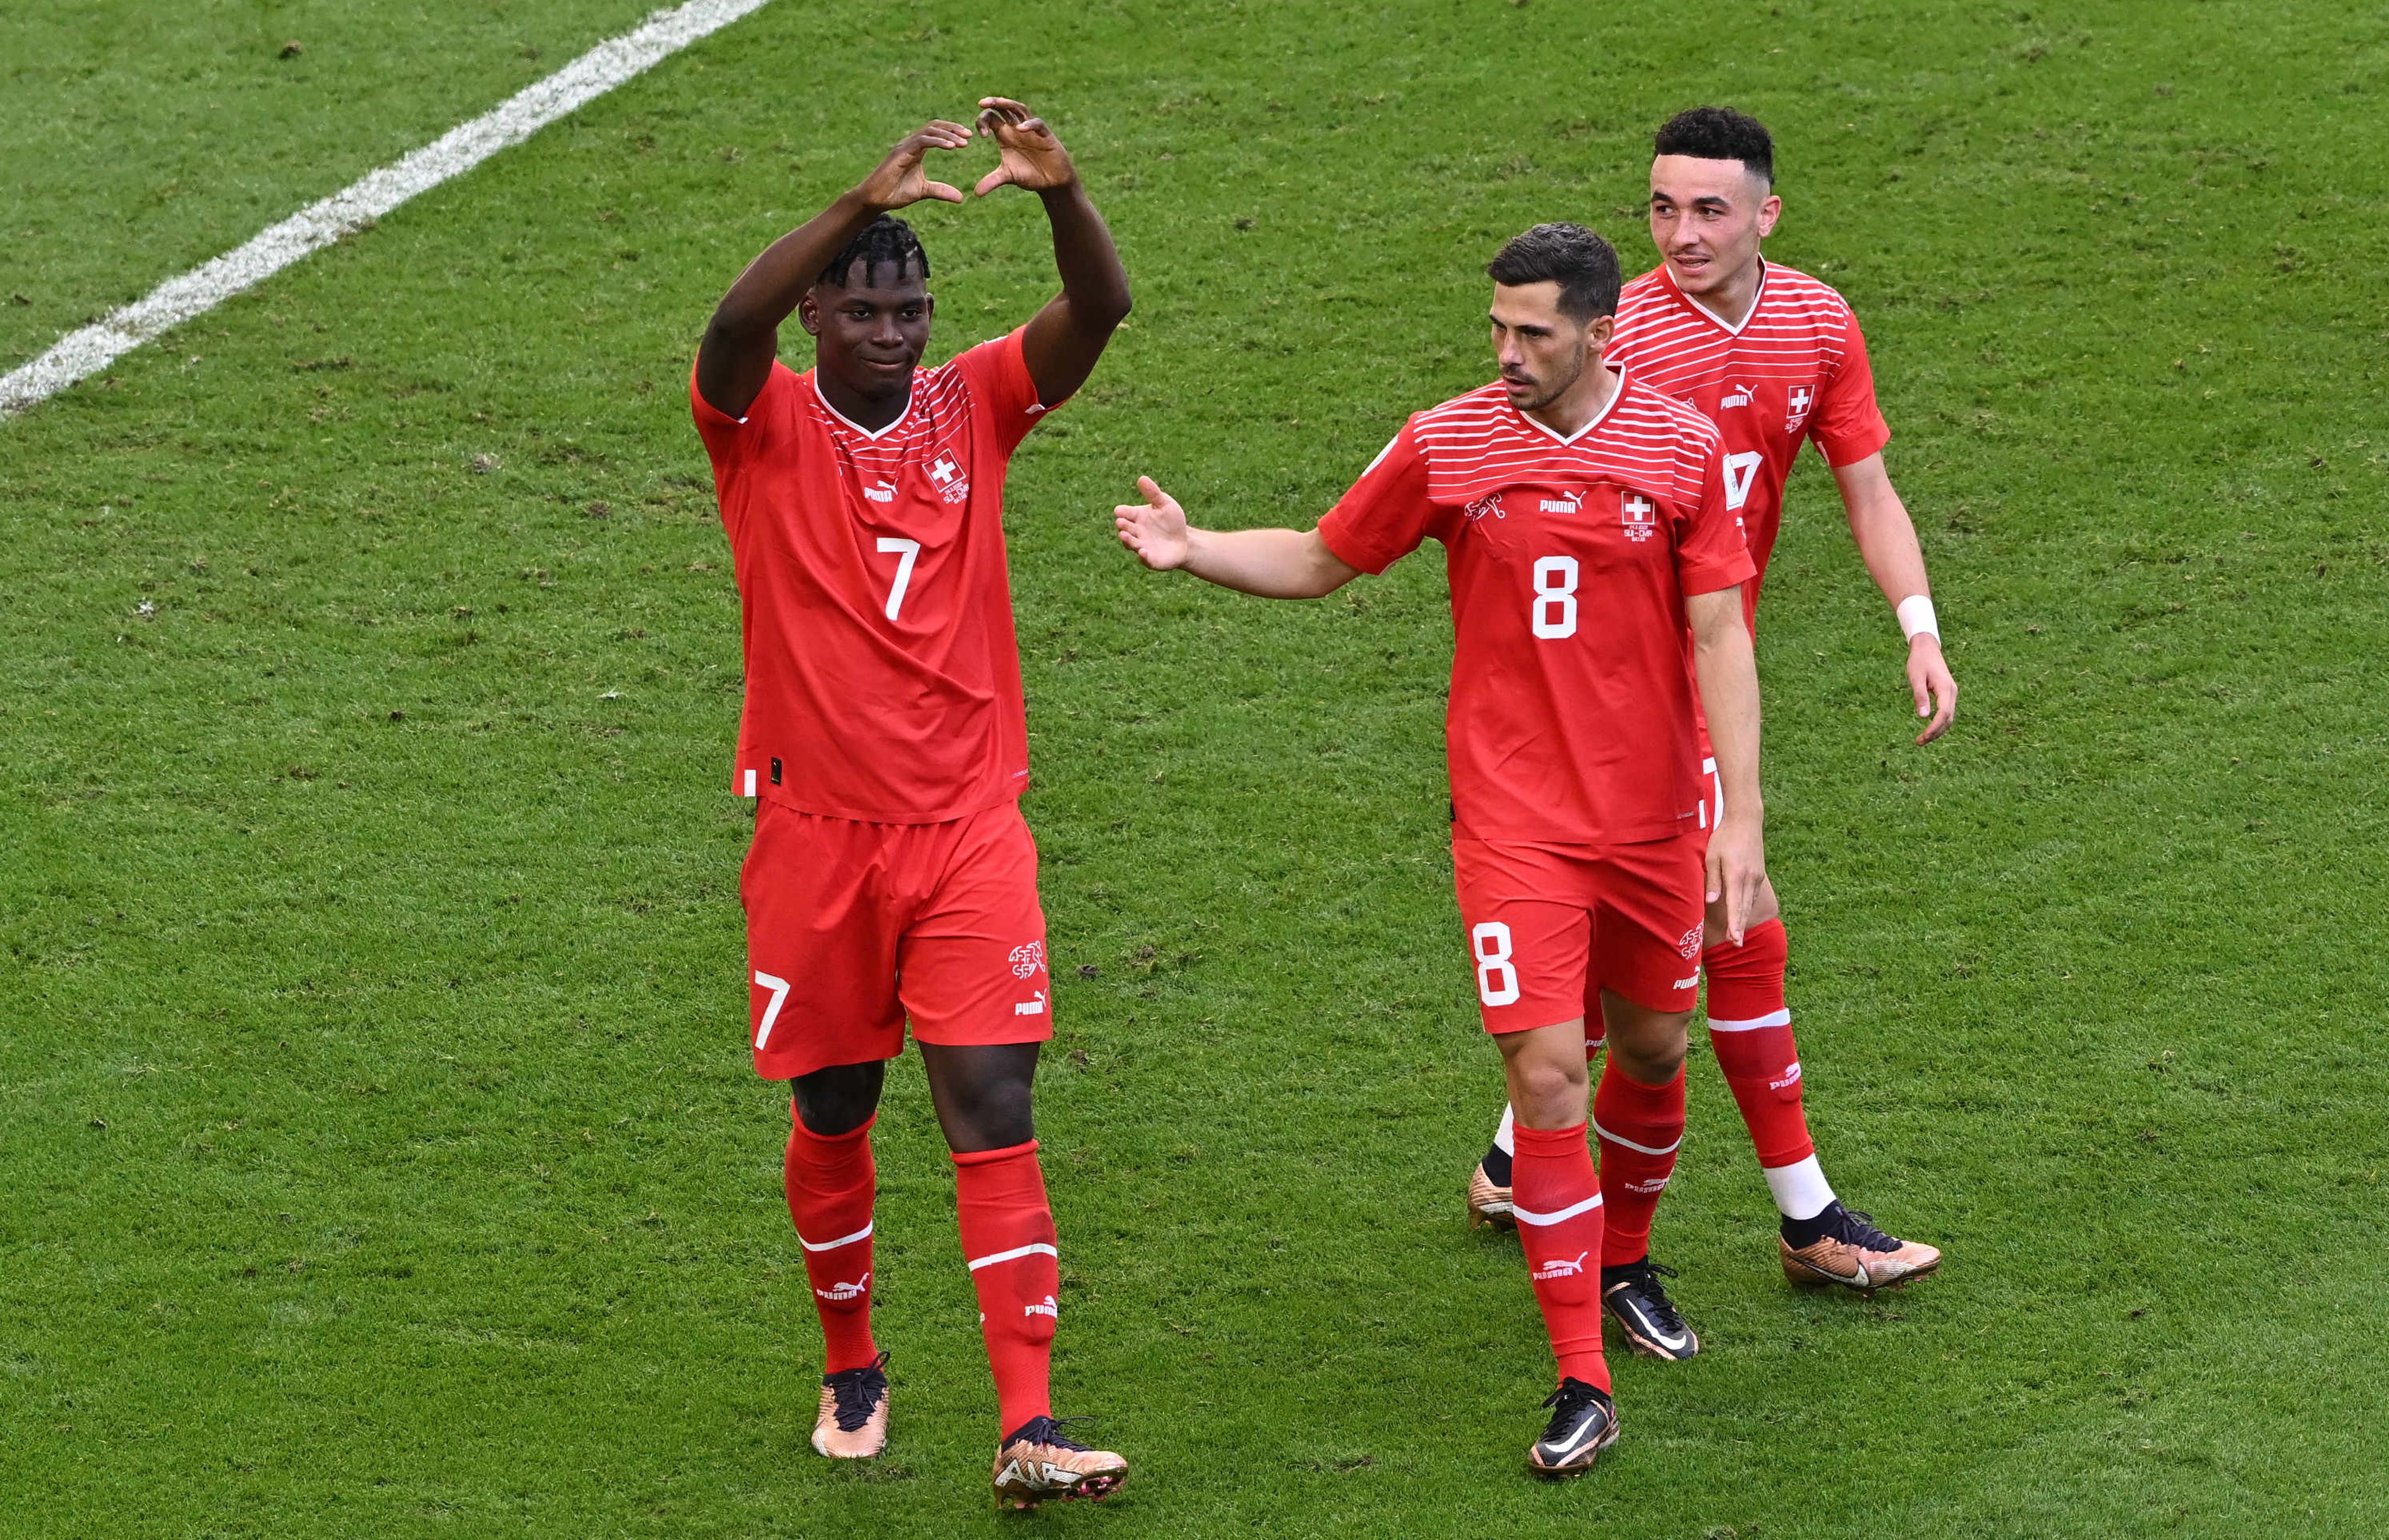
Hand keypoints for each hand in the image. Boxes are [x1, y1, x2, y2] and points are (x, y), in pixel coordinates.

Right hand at [853, 122, 971, 210]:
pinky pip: (922, 142)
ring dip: (948, 135)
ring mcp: (904, 146)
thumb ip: (941, 191)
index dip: (952, 132)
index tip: (968, 139)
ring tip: (963, 142)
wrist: (875, 200)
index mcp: (916, 149)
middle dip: (953, 129)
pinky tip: (951, 147)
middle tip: (969, 135)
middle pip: (934, 126)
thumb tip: (961, 198)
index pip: (936, 132)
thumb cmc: (895, 193)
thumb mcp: (923, 191)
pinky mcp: (900, 153)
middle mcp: (910, 144)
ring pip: (929, 131)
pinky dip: (937, 142)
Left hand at [973, 97, 1077, 194]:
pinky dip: (1029, 125)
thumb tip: (976, 193)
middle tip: (980, 103)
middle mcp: (1016, 128)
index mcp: (1005, 135)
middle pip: (1004, 108)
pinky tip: (1020, 128)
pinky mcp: (1045, 135)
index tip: (981, 135)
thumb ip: (992, 181)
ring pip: (1020, 109)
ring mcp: (1031, 130)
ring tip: (998, 102)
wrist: (1051, 183)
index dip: (983, 122)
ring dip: (1008, 103)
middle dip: (993, 103)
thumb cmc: (1030, 176)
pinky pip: (1037, 124)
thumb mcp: (1008, 177)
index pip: (991, 119)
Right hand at [1114, 476, 1190, 569]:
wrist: (1184, 541)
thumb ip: (1153, 493)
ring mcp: (1141, 546)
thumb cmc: (1172, 521)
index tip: (1119, 511)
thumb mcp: (1165, 504)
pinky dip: (1142, 556)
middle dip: (1122, 526)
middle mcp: (1135, 532)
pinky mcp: (1150, 559)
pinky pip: (1144, 559)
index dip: (1121, 512)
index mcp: (1137, 517)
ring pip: (1131, 544)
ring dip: (1127, 540)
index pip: (1125, 513)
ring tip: (1124, 535)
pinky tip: (1143, 551)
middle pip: (1125, 528)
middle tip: (1120, 522)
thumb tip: (1142, 478)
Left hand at [1704, 813, 1765, 946]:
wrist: (1746, 821)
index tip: (1734, 939)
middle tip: (1736, 945)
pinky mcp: (1759, 875)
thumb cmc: (1724, 838)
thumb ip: (1712, 880)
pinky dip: (1747, 906)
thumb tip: (1712, 901)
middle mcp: (1750, 879)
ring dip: (1743, 919)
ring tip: (1737, 936)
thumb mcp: (1712, 857)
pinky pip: (1752, 895)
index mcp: (1737, 875)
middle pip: (1744, 908)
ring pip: (1749, 903)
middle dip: (1739, 927)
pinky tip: (1742, 914)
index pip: (1735, 905)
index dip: (1734, 924)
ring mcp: (1757, 877)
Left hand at [1907, 635, 1956, 744]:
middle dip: (1935, 732)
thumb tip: (1922, 716)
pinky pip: (1946, 712)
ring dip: (1937, 730)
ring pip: (1948, 717)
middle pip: (1948, 718)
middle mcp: (1952, 692)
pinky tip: (1929, 729)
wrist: (1927, 648)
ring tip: (1922, 739)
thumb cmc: (1919, 661)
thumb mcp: (1916, 678)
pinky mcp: (1947, 694)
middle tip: (1919, 742)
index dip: (1934, 727)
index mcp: (1945, 688)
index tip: (1923, 737)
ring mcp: (1951, 693)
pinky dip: (1939, 723)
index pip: (1944, 713)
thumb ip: (1920, 696)